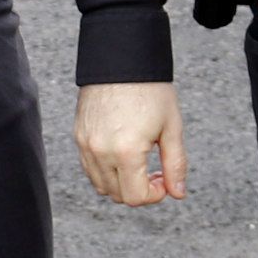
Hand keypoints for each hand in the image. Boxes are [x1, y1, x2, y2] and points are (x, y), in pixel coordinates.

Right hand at [74, 81, 186, 206]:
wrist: (121, 59)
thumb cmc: (150, 89)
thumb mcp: (171, 127)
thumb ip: (175, 164)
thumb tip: (178, 193)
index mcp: (127, 152)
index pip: (135, 197)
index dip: (154, 195)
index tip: (163, 179)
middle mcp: (101, 152)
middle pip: (118, 195)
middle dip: (139, 190)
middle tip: (154, 172)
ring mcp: (86, 145)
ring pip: (101, 185)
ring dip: (121, 183)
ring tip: (138, 163)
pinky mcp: (79, 136)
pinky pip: (90, 169)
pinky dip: (106, 171)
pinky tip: (122, 154)